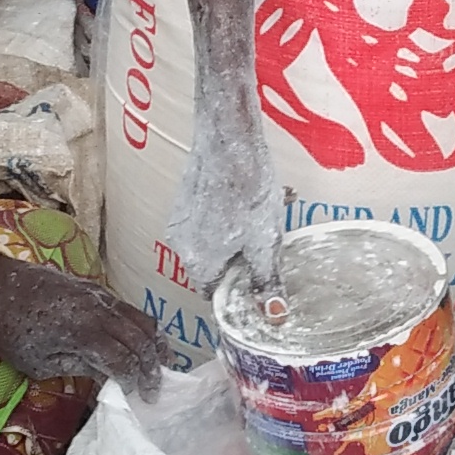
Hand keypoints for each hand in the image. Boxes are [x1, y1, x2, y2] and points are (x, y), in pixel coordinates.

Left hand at [0, 250, 175, 391]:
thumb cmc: (8, 331)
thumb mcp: (39, 363)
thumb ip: (78, 366)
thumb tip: (108, 376)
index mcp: (83, 332)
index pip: (124, 359)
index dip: (137, 380)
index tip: (142, 398)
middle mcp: (98, 310)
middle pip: (141, 338)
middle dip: (152, 366)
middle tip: (155, 389)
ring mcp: (99, 296)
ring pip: (140, 318)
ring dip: (154, 343)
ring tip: (159, 365)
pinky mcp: (95, 289)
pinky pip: (127, 309)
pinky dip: (141, 328)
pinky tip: (140, 344)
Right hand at [166, 92, 286, 305]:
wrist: (229, 137)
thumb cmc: (247, 190)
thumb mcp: (265, 243)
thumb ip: (266, 281)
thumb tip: (273, 317)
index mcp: (196, 262)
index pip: (213, 295)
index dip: (239, 294)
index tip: (261, 284)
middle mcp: (181, 242)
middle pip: (216, 266)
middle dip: (246, 259)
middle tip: (273, 244)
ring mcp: (181, 216)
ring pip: (217, 238)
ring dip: (245, 233)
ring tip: (273, 214)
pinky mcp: (187, 194)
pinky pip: (212, 217)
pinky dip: (235, 214)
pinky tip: (261, 196)